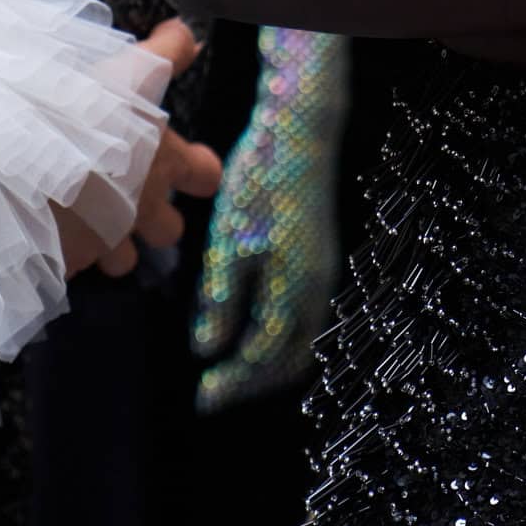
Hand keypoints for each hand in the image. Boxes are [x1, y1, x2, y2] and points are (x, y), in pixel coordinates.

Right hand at [56, 16, 222, 277]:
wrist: (17, 160)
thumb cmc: (82, 109)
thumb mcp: (131, 69)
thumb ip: (169, 52)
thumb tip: (190, 37)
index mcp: (165, 162)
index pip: (206, 176)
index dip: (199, 170)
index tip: (188, 162)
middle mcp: (142, 209)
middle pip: (169, 231)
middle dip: (155, 220)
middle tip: (130, 195)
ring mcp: (103, 242)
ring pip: (121, 259)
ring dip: (107, 241)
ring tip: (82, 215)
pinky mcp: (64, 261)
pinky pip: (72, 265)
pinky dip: (64, 251)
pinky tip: (45, 224)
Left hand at [192, 28, 346, 411]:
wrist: (303, 128)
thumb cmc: (262, 181)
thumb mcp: (230, 241)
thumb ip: (221, 300)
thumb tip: (208, 349)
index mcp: (296, 288)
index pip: (265, 356)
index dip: (233, 382)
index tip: (203, 397)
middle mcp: (317, 286)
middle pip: (292, 356)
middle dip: (254, 381)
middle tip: (215, 390)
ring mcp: (323, 269)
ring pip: (301, 336)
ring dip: (267, 359)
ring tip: (229, 365)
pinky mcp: (319, 253)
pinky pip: (304, 313)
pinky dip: (278, 334)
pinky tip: (248, 323)